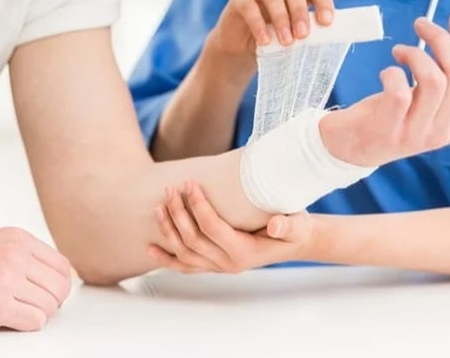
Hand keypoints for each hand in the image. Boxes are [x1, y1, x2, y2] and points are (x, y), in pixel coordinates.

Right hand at [0, 227, 71, 331]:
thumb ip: (25, 256)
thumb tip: (56, 275)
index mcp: (17, 239)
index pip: (62, 264)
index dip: (61, 284)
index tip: (53, 293)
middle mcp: (15, 255)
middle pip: (60, 286)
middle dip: (53, 302)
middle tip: (39, 308)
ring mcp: (6, 279)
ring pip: (49, 305)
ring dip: (38, 314)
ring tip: (19, 312)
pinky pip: (34, 320)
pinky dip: (27, 325)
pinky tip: (10, 320)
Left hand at [148, 181, 312, 273]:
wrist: (295, 242)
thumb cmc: (295, 229)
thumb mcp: (298, 224)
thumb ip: (288, 225)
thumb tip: (275, 226)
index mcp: (244, 252)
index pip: (212, 228)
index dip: (198, 205)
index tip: (190, 183)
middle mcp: (228, 263)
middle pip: (193, 239)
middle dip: (178, 213)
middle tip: (171, 189)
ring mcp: (219, 266)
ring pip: (184, 253)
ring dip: (169, 229)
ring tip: (160, 206)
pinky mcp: (214, 265)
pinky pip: (186, 266)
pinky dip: (167, 259)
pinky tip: (152, 248)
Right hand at [207, 0, 334, 60]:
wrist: (242, 49)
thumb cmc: (274, 40)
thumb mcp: (293, 36)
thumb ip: (305, 33)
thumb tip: (324, 42)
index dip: (323, 4)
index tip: (326, 23)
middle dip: (300, 12)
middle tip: (303, 35)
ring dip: (281, 18)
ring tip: (286, 42)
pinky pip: (249, 6)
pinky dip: (258, 24)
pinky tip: (264, 41)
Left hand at [320, 13, 449, 166]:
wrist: (348, 147)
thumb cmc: (389, 116)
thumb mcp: (426, 103)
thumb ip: (449, 85)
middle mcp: (443, 132)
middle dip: (441, 39)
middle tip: (420, 24)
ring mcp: (416, 134)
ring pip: (434, 80)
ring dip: (416, 54)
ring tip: (399, 51)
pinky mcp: (388, 131)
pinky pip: (400, 93)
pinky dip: (393, 73)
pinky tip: (386, 72)